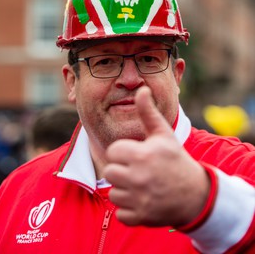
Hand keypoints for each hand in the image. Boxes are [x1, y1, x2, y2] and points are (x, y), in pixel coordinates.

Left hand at [104, 86, 209, 226]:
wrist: (195, 194)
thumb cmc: (175, 159)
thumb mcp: (163, 134)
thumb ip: (148, 112)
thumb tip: (141, 89)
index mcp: (142, 155)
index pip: (113, 152)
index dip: (123, 152)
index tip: (136, 154)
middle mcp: (138, 177)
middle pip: (110, 172)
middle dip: (121, 170)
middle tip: (137, 170)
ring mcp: (139, 199)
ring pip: (114, 193)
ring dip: (125, 190)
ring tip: (141, 185)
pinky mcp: (141, 217)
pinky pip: (120, 213)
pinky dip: (129, 209)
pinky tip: (143, 200)